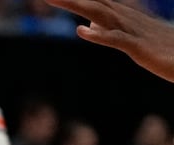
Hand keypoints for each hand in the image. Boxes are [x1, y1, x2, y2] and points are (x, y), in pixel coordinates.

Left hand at [44, 0, 173, 81]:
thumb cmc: (160, 46)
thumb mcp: (127, 37)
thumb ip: (107, 30)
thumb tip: (88, 25)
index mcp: (120, 17)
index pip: (92, 2)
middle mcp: (125, 19)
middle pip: (91, 3)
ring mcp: (132, 31)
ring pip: (100, 14)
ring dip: (76, 5)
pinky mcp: (139, 47)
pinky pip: (117, 39)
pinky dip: (100, 34)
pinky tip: (81, 31)